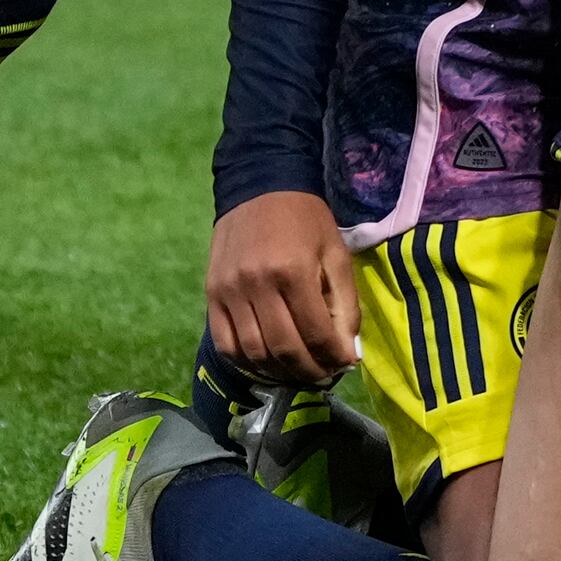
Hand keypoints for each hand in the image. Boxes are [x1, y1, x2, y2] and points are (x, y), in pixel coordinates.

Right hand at [203, 192, 359, 384]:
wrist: (259, 186)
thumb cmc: (305, 220)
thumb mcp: (336, 254)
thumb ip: (346, 304)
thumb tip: (349, 353)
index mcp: (293, 271)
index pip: (315, 333)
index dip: (333, 357)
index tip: (344, 365)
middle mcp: (257, 284)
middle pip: (284, 349)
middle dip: (309, 371)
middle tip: (323, 375)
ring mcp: (229, 291)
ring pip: (254, 353)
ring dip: (279, 372)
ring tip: (298, 372)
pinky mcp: (211, 294)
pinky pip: (226, 344)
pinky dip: (247, 362)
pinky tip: (266, 363)